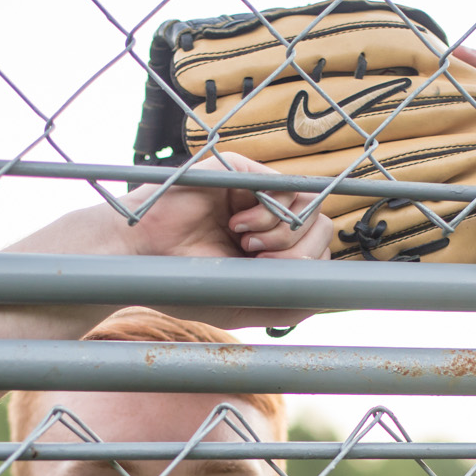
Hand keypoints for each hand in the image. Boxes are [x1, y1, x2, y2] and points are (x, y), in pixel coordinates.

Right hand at [20, 153, 333, 330]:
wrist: (139, 260)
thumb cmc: (184, 284)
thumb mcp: (247, 304)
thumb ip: (293, 300)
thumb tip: (337, 293)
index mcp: (271, 250)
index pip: (318, 252)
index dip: (307, 268)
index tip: (268, 279)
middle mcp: (269, 219)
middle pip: (321, 228)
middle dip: (298, 253)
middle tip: (255, 259)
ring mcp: (257, 193)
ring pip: (310, 208)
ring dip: (283, 234)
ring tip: (245, 243)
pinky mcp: (243, 172)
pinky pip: (285, 187)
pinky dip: (270, 214)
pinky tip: (238, 226)